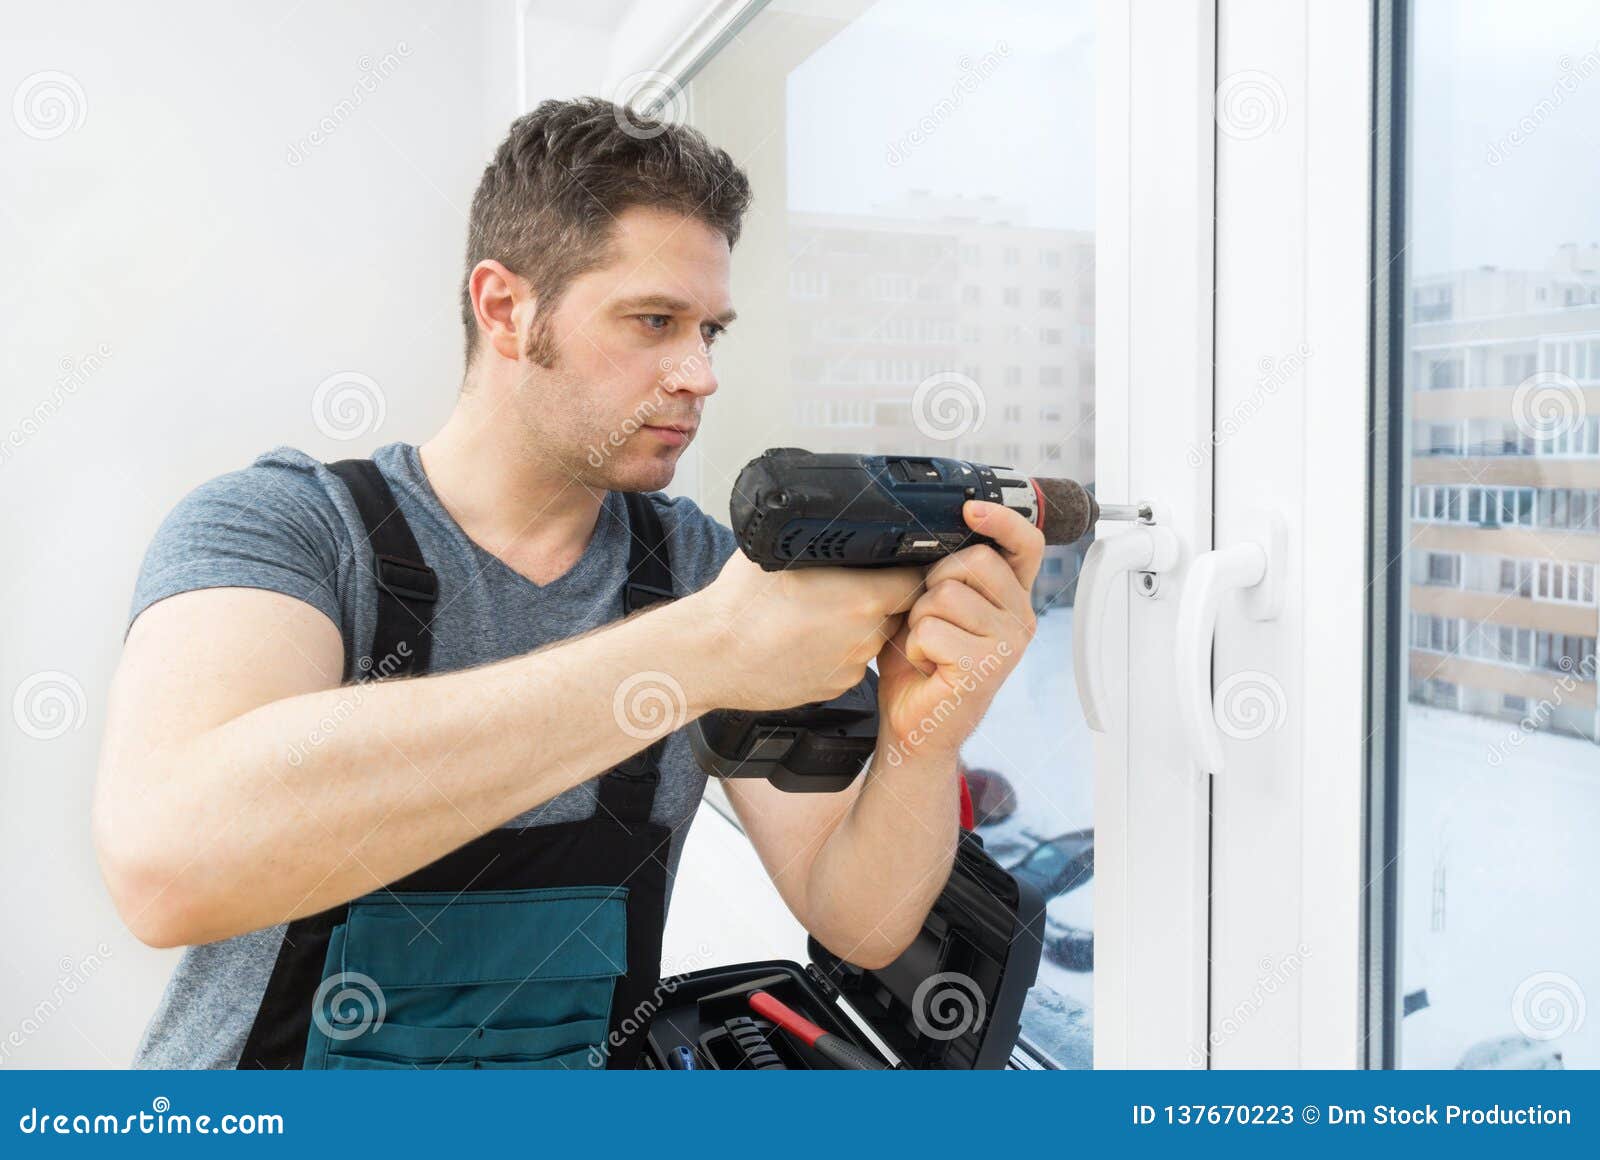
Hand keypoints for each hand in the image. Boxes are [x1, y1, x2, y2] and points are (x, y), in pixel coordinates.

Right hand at [691, 550, 923, 711]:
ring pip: (872, 637)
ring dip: (858, 624)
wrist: (710, 656)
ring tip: (819, 613)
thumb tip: (838, 523)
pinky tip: (808, 639)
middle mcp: (865, 637)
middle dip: (880, 597)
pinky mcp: (835, 688)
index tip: (895, 565)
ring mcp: (851, 667)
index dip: (907, 570)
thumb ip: (823, 540)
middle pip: (897, 610)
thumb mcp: (783, 550)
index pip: (915, 581)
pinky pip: (850, 662)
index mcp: (863, 599)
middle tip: (848, 586)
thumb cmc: (741, 605)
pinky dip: (837, 650)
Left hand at [874, 501, 1042, 765]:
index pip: (1026, 544)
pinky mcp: (984, 666)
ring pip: (946, 595)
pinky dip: (915, 646)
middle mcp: (1019, 619)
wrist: (913, 725)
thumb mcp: (933, 608)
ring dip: (919, 619)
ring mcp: (1007, 644)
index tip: (971, 510)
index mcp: (1011, 599)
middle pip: (974, 561)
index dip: (1002, 520)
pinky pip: (932, 629)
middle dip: (934, 583)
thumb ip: (943, 573)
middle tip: (929, 619)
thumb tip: (930, 535)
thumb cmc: (923, 667)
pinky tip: (926, 666)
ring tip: (927, 647)